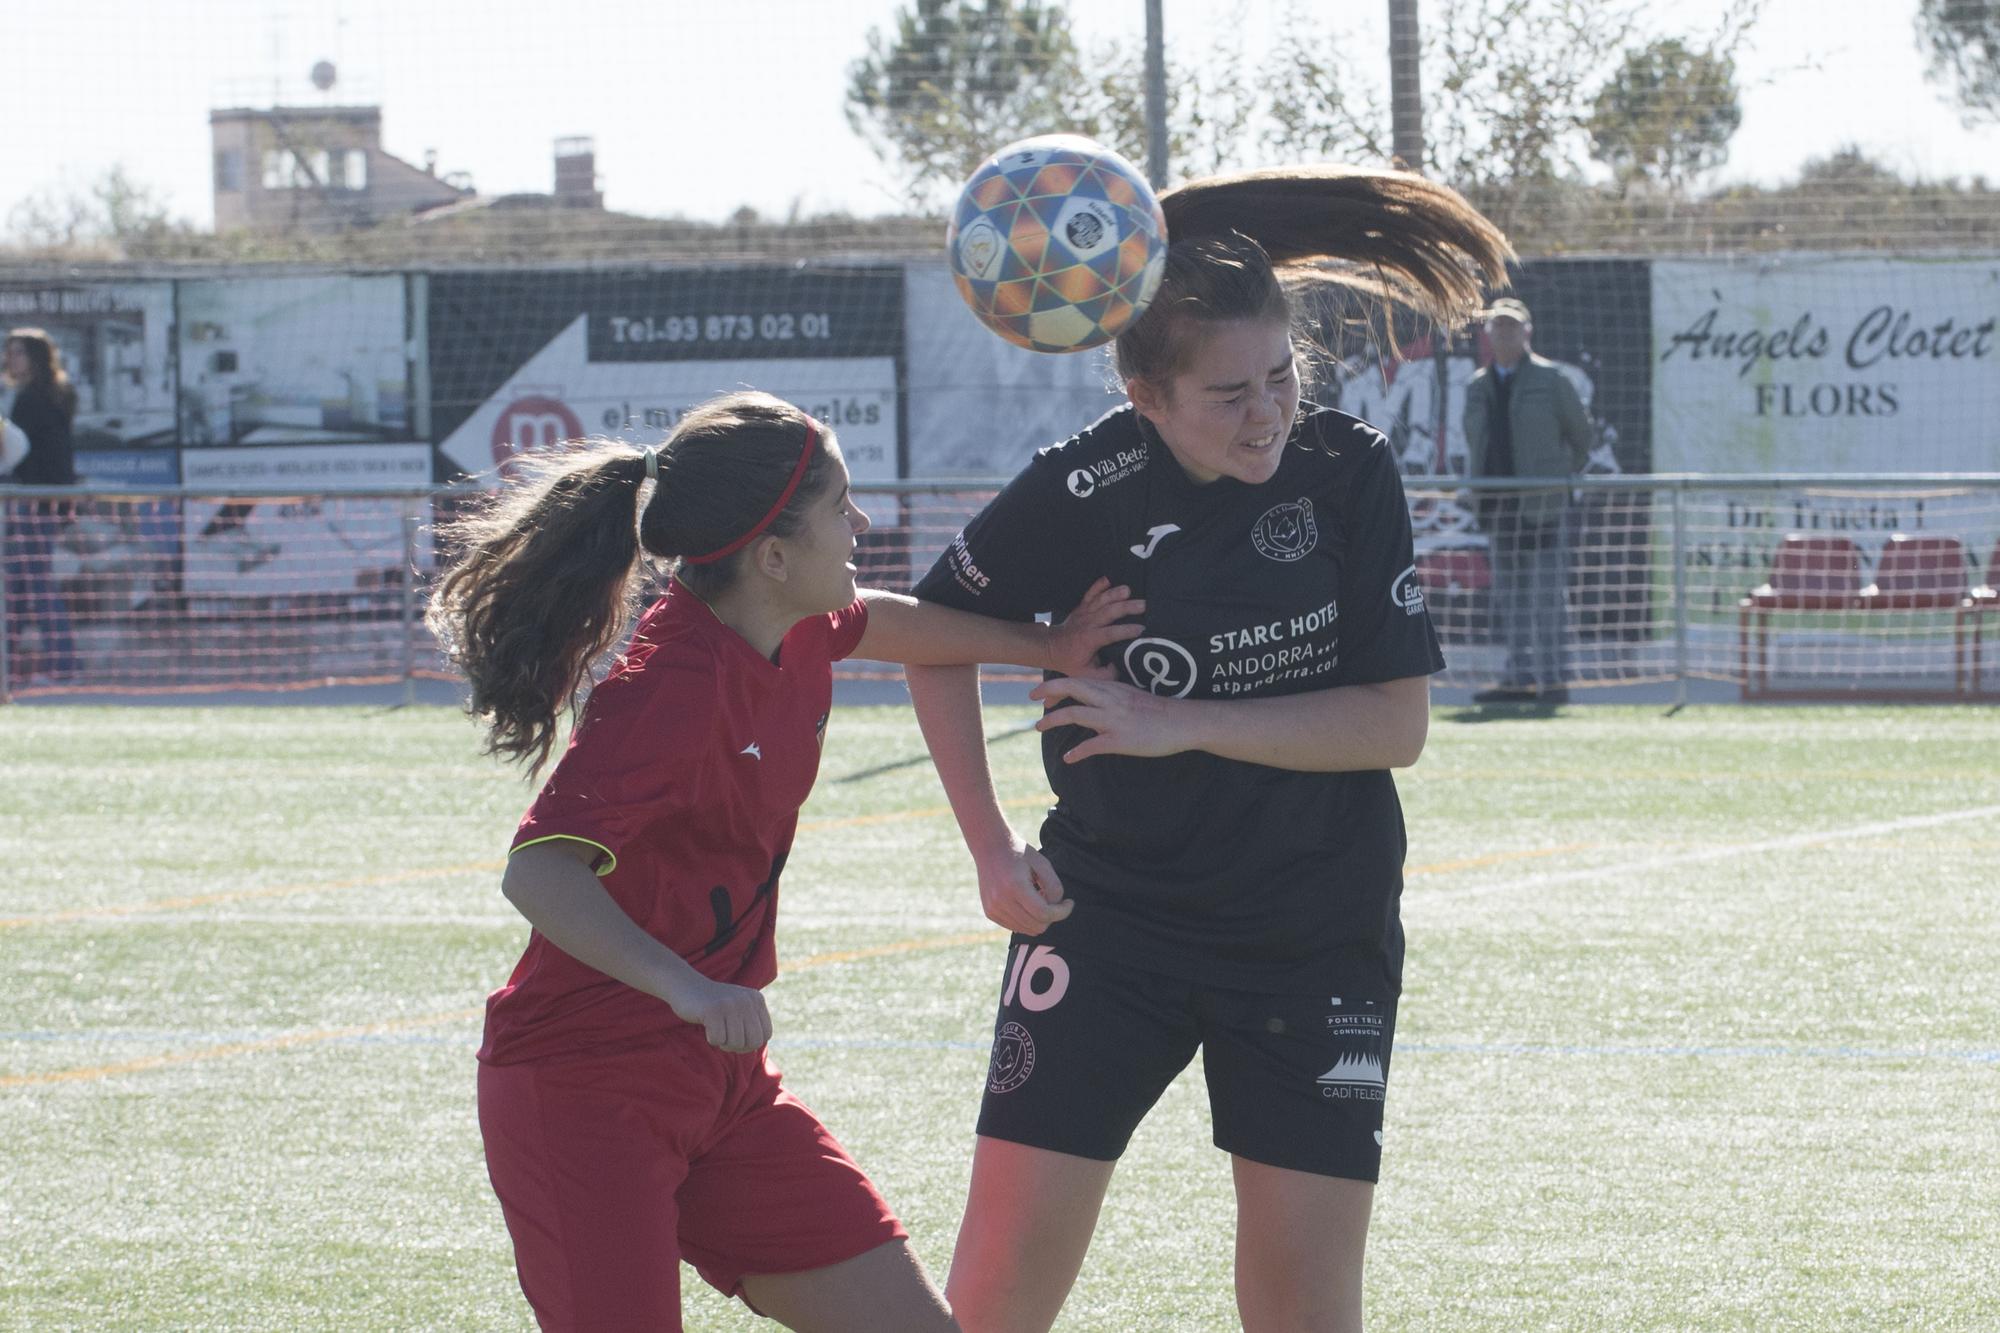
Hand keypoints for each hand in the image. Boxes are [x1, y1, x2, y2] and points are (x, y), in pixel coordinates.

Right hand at [662, 972, 772, 1051]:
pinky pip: (718, 1040)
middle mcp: (747, 1000)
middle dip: (739, 1047)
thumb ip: (751, 1023)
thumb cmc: (714, 1005)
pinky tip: (707, 1025)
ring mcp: (730, 1004)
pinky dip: (711, 1039)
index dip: (752, 1043)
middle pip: (754, 1041)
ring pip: (736, 1043)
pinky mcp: (713, 1010)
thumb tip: (757, 1046)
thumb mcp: (739, 1008)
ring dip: (723, 1043)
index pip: (766, 1034)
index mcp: (756, 1000)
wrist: (687, 986)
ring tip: (716, 1030)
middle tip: (725, 1038)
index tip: (738, 1038)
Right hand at [971, 833, 1073, 935]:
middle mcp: (1001, 901)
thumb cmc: (1020, 853)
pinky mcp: (990, 913)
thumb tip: (1056, 908)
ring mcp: (993, 909)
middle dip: (1050, 915)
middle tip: (1050, 896)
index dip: (1062, 912)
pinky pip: (1016, 927)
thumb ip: (1054, 887)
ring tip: (1037, 897)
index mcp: (1015, 886)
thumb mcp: (1043, 863)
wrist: (989, 847)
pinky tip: (1025, 902)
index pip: (1044, 913)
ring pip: (1028, 930)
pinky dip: (1026, 919)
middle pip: (1037, 926)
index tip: (1069, 902)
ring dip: (1038, 918)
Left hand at [1031, 675, 1190, 763]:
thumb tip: (1096, 701)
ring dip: (1053, 720)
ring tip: (1039, 727)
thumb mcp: (1133, 696)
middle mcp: (1110, 700)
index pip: (1079, 680)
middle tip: (1031, 699)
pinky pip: (1092, 746)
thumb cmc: (1160, 711)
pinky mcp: (1119, 740)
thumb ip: (1113, 696)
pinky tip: (1068, 758)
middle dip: (1048, 692)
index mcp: (1113, 688)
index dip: (1057, 684)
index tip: (1042, 691)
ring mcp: (1113, 720)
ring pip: (1075, 714)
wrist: (1183, 722)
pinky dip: (1077, 752)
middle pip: (1072, 689)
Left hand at [1044, 577, 1143, 679]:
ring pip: (1101, 600)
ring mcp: (1084, 612)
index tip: (1141, 629)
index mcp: (1090, 640)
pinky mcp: (1082, 606)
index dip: (1126, 631)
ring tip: (1129, 590)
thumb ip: (1105, 674)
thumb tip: (1120, 666)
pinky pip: (1091, 593)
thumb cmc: (1071, 661)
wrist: (1051, 647)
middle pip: (1109, 612)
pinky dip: (1099, 584)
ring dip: (1115, 593)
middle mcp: (1088, 623)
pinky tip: (1109, 577)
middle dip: (1127, 607)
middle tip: (1144, 605)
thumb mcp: (1086, 675)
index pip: (1111, 633)